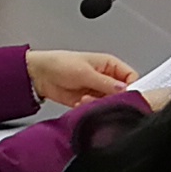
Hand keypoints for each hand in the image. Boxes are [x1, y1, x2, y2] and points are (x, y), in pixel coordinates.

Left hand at [27, 46, 142, 107]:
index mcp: (110, 65)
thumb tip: (124, 89)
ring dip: (98, 103)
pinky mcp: (88, 100)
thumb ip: (106, 82)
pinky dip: (89, 108)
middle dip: (112, 98)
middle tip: (102, 98)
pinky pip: (96, 108)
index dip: (131, 87)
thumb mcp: (85, 72)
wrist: (39, 75)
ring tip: (85, 98)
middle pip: (121, 93)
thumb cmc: (60, 63)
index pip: (130, 77)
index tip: (125, 95)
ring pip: (108, 102)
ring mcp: (97, 90)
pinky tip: (80, 103)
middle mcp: (106, 78)